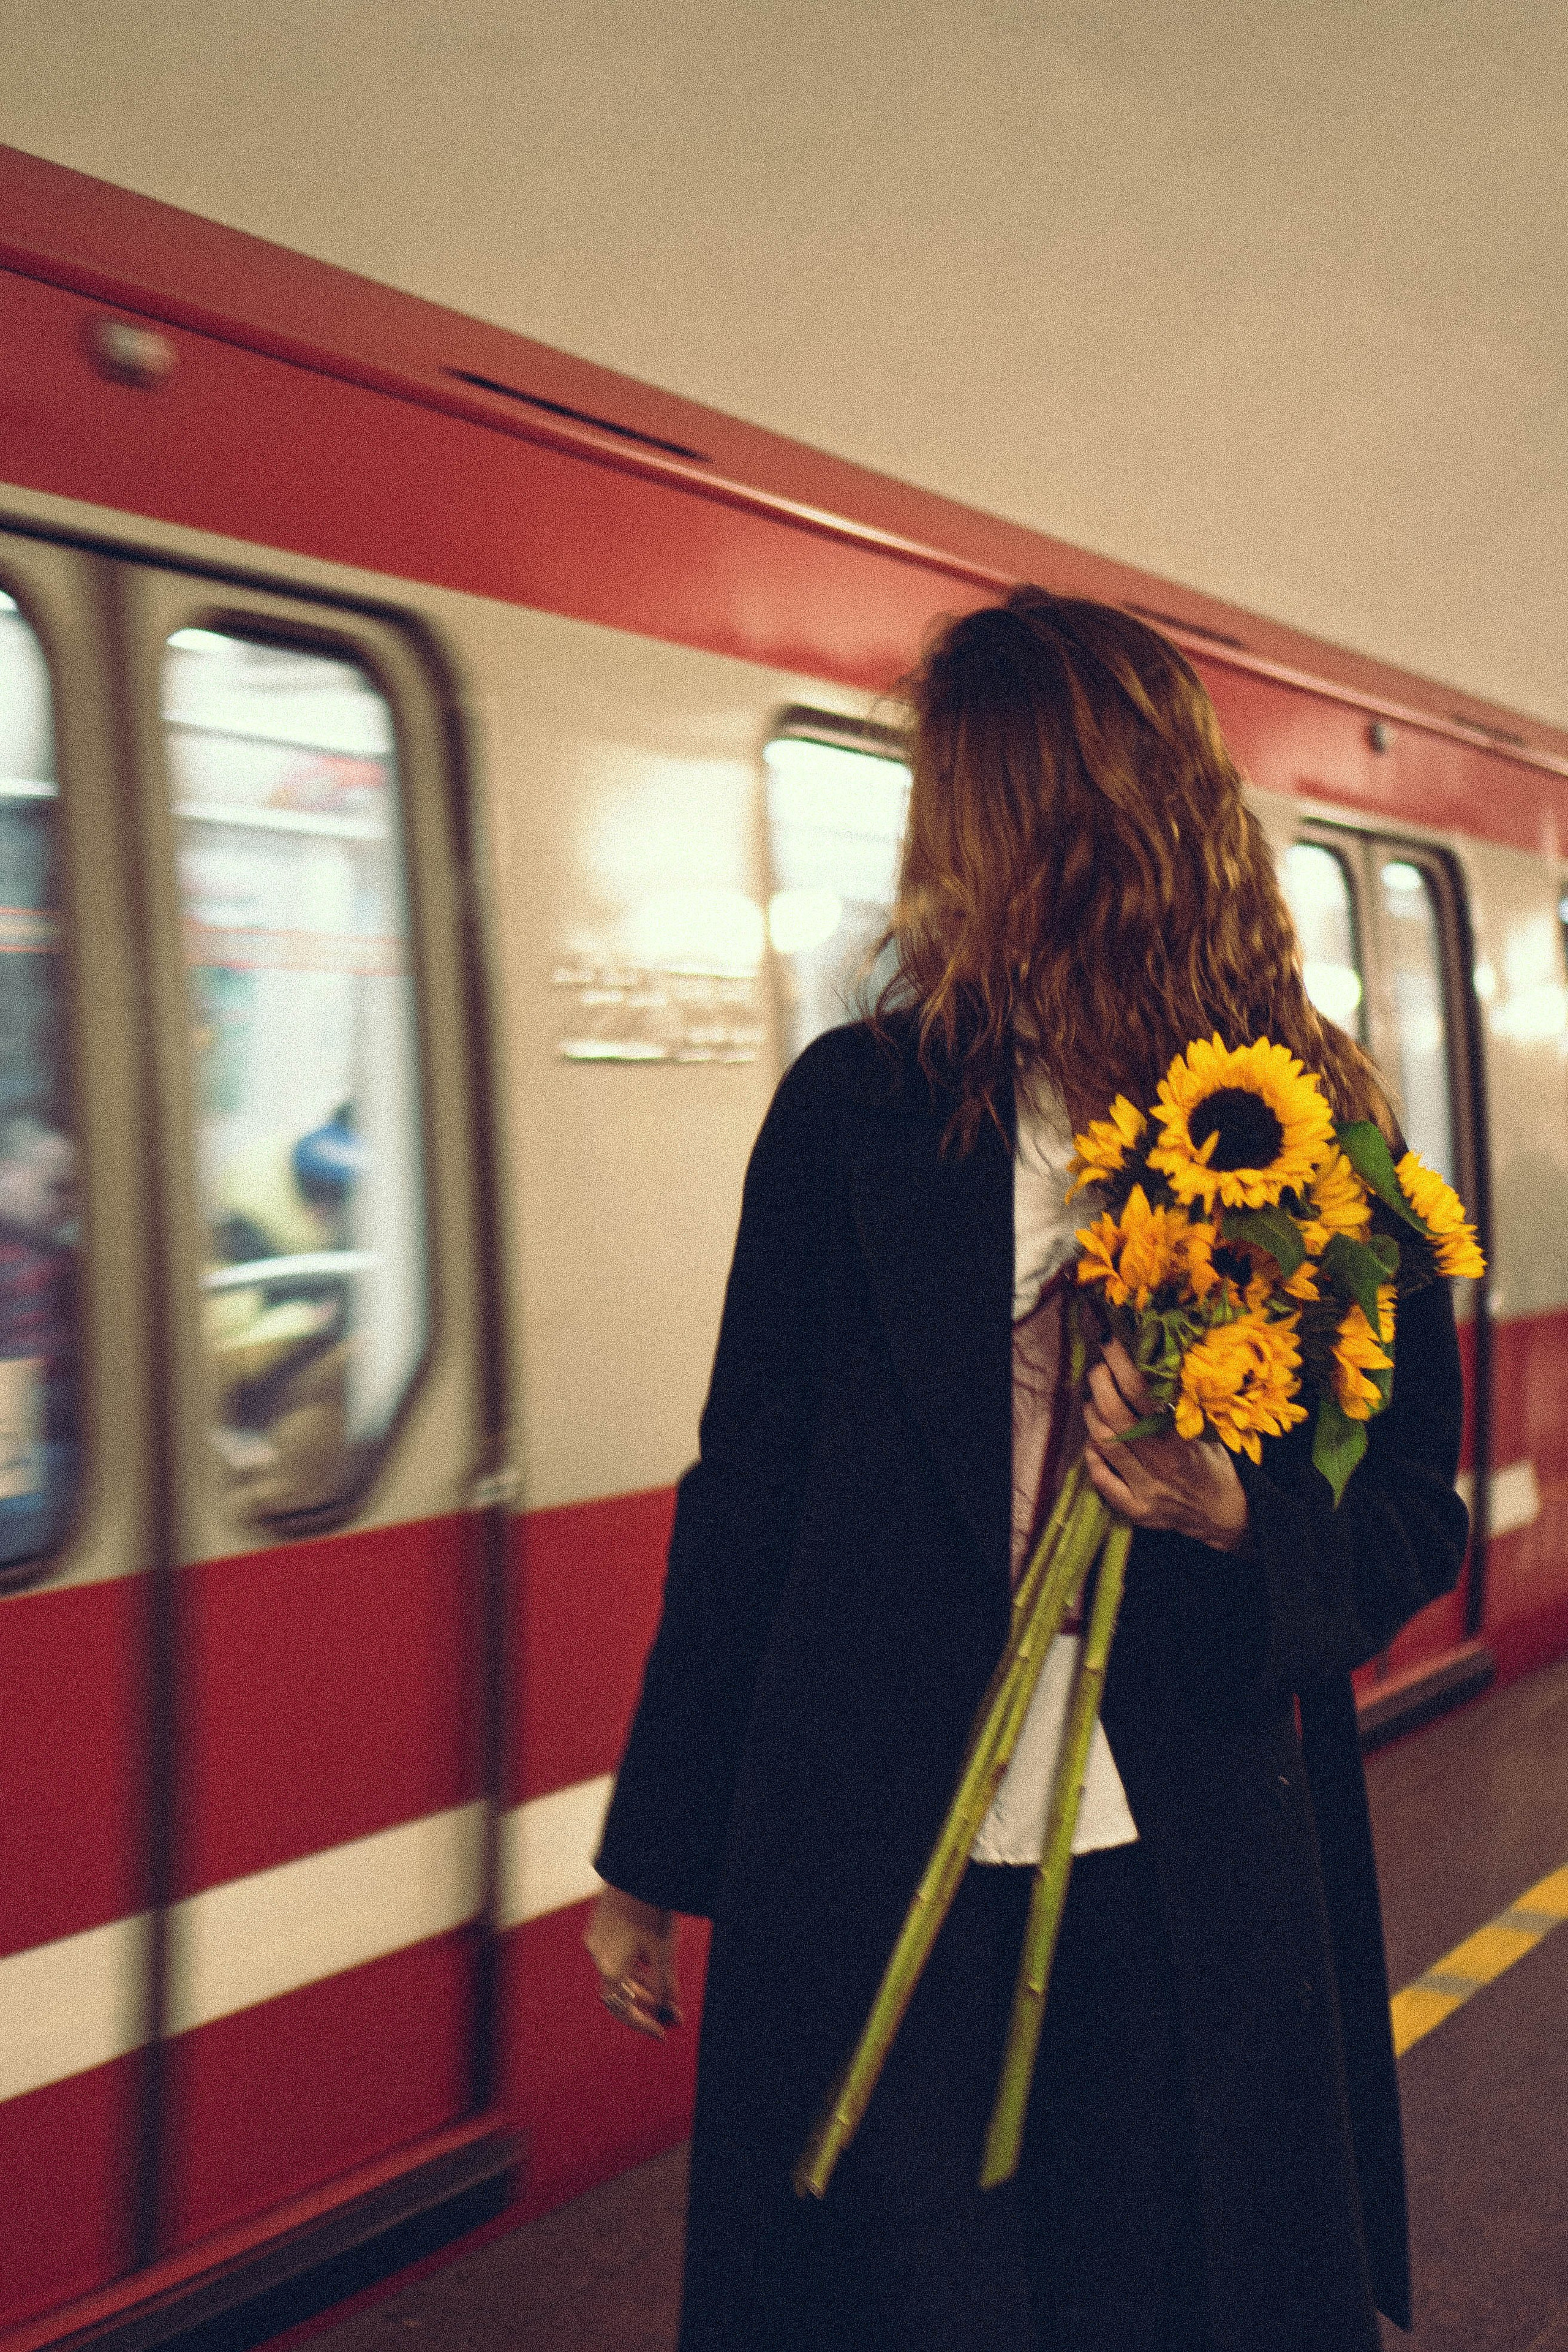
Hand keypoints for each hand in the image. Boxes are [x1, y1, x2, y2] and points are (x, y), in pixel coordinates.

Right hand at [584, 1885, 682, 2038]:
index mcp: (611, 1967)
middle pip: (617, 1992)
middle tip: (664, 2010)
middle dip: (642, 2003)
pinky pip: (613, 1954)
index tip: (662, 2032)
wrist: (636, 1870)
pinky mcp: (599, 1924)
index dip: (643, 2024)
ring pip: (615, 1972)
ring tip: (659, 1985)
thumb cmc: (651, 1911)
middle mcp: (598, 1955)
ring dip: (637, 1984)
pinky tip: (647, 1958)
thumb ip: (666, 1986)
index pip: (623, 2009)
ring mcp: (596, 1938)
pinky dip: (630, 1964)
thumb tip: (671, 2014)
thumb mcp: (664, 1952)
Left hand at [1083, 1337, 1248, 1552]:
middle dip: (1099, 1383)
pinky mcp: (1135, 1508)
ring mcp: (1145, 1487)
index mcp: (1180, 1436)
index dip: (1120, 1364)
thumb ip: (1181, 1404)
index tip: (1108, 1341)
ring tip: (1091, 1399)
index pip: (1142, 1393)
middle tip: (1097, 1368)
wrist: (1224, 1515)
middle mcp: (1160, 1462)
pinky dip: (1093, 1456)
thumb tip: (1155, 1362)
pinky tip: (1095, 1442)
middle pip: (1115, 1415)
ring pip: (1104, 1443)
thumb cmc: (1212, 1464)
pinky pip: (1102, 1479)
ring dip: (1091, 1415)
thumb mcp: (1206, 1429)